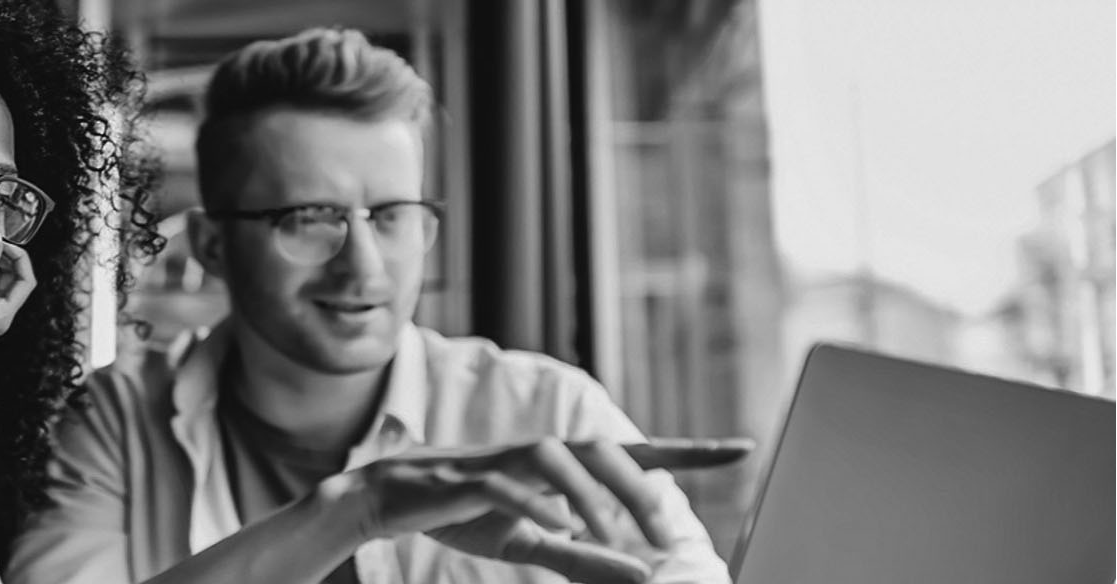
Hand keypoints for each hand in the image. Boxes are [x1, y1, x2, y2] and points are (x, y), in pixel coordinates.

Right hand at [320, 438, 677, 583]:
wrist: (387, 498)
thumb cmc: (464, 512)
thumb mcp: (530, 542)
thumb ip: (583, 556)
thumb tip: (642, 576)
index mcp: (561, 464)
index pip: (635, 451)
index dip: (688, 450)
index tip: (741, 448)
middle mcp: (538, 451)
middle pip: (602, 449)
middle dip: (639, 488)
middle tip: (664, 533)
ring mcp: (501, 459)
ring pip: (558, 460)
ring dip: (591, 497)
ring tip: (612, 538)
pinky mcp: (464, 477)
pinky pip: (504, 484)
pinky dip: (534, 504)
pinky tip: (558, 528)